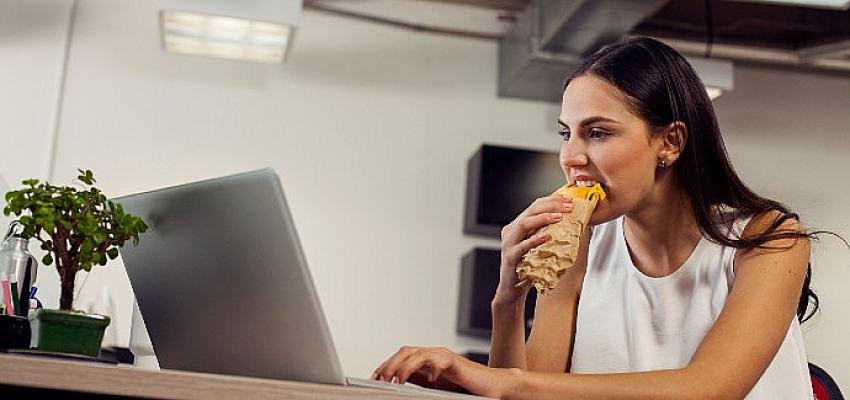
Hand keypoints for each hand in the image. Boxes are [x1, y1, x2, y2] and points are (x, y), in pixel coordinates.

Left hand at [371, 346, 515, 397]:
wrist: (493, 386)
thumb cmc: (466, 388)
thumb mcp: (436, 386)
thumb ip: (419, 381)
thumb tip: (397, 383)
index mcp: (427, 359)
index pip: (401, 356)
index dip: (386, 365)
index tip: (375, 377)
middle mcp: (434, 354)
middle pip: (405, 351)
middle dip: (390, 364)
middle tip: (380, 378)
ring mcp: (443, 356)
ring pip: (417, 354)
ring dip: (403, 366)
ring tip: (396, 379)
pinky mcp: (454, 362)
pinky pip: (438, 361)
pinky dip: (430, 369)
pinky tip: (428, 380)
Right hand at [495, 194, 573, 303]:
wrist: (511, 290)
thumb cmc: (527, 268)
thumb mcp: (537, 246)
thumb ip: (547, 233)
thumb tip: (572, 224)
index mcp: (516, 226)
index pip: (534, 206)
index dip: (552, 200)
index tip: (568, 200)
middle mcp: (510, 231)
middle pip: (530, 211)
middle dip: (551, 206)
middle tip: (568, 206)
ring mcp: (508, 244)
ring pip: (524, 224)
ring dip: (543, 218)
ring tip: (559, 217)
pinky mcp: (510, 257)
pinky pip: (522, 246)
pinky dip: (535, 239)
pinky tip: (547, 236)